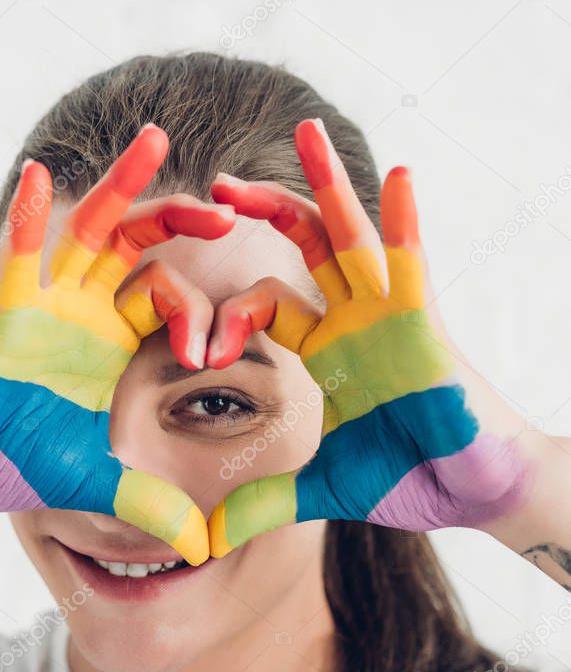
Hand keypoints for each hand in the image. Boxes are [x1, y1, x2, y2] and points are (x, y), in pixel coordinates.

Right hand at [0, 125, 233, 563]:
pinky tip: (42, 177)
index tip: (222, 347)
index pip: (171, 301)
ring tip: (157, 141)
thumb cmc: (17, 460)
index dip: (203, 312)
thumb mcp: (96, 484)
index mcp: (114, 342)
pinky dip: (29, 220)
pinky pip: (18, 257)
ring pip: (91, 232)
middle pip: (141, 249)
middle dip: (182, 223)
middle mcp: (86, 311)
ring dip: (123, 188)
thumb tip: (202, 547)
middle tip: (231, 206)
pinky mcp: (4, 310)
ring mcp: (46, 303)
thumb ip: (150, 504)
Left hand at [206, 118, 531, 556]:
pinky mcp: (426, 323)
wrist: (474, 491)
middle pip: (302, 249)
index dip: (226, 316)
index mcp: (325, 352)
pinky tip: (396, 175)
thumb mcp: (324, 488)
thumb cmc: (410, 479)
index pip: (264, 307)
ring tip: (304, 131)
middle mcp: (352, 322)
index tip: (197, 349)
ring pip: (352, 237)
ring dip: (326, 185)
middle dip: (262, 211)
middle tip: (214, 184)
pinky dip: (405, 222)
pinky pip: (414, 263)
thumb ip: (267, 502)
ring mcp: (388, 316)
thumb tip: (207, 540)